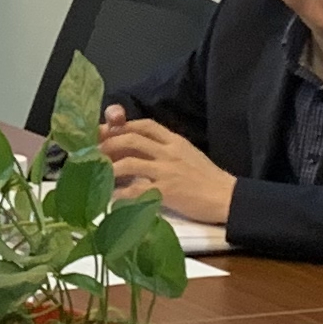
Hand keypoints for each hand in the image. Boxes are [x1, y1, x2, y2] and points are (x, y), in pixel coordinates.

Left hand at [96, 115, 234, 227]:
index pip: (144, 125)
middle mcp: (169, 152)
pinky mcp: (166, 191)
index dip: (122, 127)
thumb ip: (167, 150)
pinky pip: (135, 190)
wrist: (228, 197)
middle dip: (108, 143)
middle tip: (94, 152)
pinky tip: (110, 198)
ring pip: (129, 162)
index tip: (106, 132)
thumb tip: (142, 153)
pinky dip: (119, 194)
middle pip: (131, 139)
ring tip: (97, 173)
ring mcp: (167, 170)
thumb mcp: (188, 155)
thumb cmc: (209, 179)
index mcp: (175, 141)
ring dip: (109, 167)